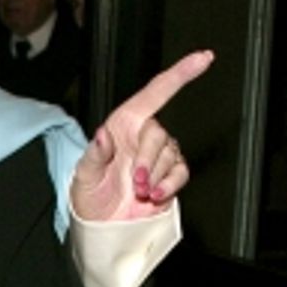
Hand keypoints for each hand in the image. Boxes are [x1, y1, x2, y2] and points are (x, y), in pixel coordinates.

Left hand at [71, 50, 213, 222]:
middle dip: (146, 160)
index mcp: (123, 125)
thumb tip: (102, 135)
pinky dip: (169, 185)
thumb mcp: (83, 176)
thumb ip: (94, 155)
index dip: (180, 74)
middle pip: (159, 134)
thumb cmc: (90, 198)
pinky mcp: (169, 177)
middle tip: (134, 182)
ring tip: (137, 192)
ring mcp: (158, 158)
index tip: (203, 58)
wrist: (103, 228)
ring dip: (153, 177)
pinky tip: (154, 195)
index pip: (155, 92)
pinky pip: (180, 173)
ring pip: (169, 155)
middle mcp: (143, 137)